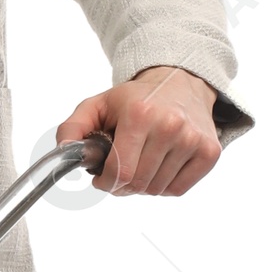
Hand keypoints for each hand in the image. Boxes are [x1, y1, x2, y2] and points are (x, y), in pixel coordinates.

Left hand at [58, 66, 219, 197]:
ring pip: (156, 189)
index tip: (102, 177)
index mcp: (140, 115)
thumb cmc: (137, 99)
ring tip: (142, 161)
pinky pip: (178, 189)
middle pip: (138, 184)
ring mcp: (193, 140)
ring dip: (143, 184)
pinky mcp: (209, 152)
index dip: (106, 182)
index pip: (120, 172)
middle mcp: (170, 126)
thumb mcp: (98, 105)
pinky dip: (164, 185)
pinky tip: (160, 165)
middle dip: (122, 184)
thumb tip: (62, 153)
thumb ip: (72, 128)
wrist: (181, 82)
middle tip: (121, 170)